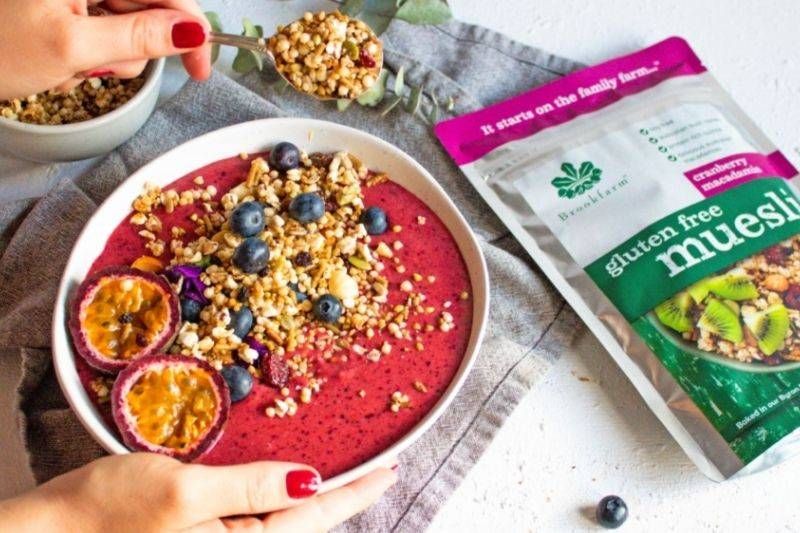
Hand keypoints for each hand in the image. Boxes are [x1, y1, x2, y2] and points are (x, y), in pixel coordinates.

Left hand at [0, 0, 211, 99]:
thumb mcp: (72, 48)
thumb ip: (138, 37)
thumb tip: (190, 30)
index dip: (189, 25)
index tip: (201, 63)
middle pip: (145, 5)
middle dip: (132, 44)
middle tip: (102, 68)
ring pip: (126, 20)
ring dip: (109, 53)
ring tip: (71, 65)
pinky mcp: (66, 3)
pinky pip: (101, 25)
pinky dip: (92, 50)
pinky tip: (64, 60)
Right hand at [0, 453, 397, 531]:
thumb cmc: (105, 515)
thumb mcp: (184, 494)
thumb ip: (252, 487)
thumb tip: (312, 481)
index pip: (316, 518)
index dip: (358, 492)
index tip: (391, 470)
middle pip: (306, 526)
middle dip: (344, 499)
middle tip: (378, 470)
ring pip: (286, 524)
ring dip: (316, 500)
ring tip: (347, 478)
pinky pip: (258, 522)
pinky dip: (282, 500)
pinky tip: (290, 487)